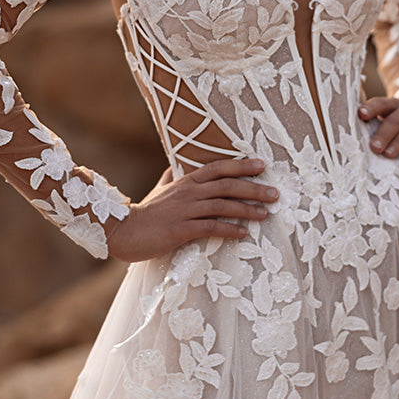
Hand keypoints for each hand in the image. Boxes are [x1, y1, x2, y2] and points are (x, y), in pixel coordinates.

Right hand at [107, 157, 277, 261]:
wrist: (122, 231)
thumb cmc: (143, 213)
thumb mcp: (158, 191)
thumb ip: (168, 179)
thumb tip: (172, 169)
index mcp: (185, 181)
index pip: (218, 168)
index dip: (241, 166)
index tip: (262, 165)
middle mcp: (188, 192)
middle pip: (227, 186)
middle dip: (253, 188)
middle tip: (275, 193)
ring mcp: (185, 210)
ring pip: (223, 206)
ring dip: (247, 209)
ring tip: (266, 214)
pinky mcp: (181, 229)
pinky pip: (211, 227)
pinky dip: (229, 230)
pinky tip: (244, 234)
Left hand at [358, 97, 398, 166]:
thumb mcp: (393, 132)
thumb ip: (377, 131)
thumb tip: (350, 140)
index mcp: (396, 106)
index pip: (382, 103)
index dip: (372, 107)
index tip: (360, 115)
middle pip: (397, 117)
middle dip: (384, 132)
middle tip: (373, 147)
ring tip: (387, 155)